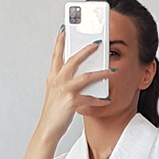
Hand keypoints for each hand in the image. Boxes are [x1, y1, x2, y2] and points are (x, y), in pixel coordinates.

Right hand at [36, 27, 113, 143]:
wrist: (48, 129)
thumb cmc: (53, 113)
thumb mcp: (55, 93)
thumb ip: (64, 81)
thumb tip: (77, 75)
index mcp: (53, 77)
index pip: (56, 55)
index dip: (60, 41)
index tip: (64, 29)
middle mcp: (58, 81)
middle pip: (74, 60)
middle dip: (87, 50)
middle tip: (97, 43)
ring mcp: (65, 90)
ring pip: (86, 77)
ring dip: (101, 73)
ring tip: (110, 70)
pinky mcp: (72, 101)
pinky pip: (90, 98)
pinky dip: (99, 100)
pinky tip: (106, 100)